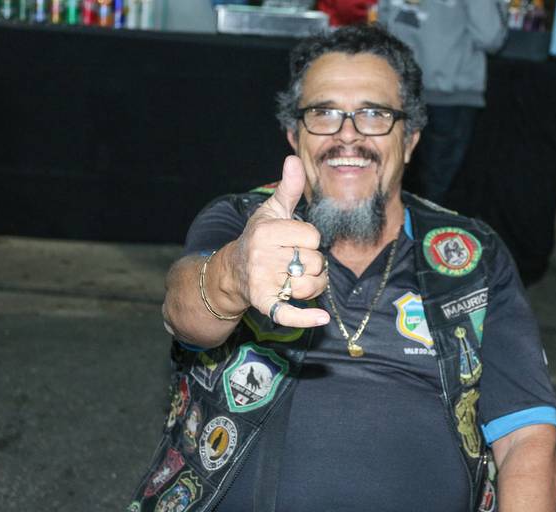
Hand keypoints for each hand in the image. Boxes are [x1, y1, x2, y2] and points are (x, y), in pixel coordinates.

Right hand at [230, 156, 329, 327]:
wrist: (233, 270)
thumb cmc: (259, 238)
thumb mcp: (272, 211)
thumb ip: (288, 188)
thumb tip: (293, 159)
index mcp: (268, 231)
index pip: (313, 236)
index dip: (309, 239)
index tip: (294, 240)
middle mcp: (264, 256)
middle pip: (315, 261)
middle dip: (312, 262)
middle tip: (294, 260)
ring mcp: (263, 281)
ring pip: (310, 285)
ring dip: (313, 285)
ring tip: (299, 278)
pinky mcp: (264, 303)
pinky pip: (288, 313)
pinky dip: (306, 317)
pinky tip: (322, 318)